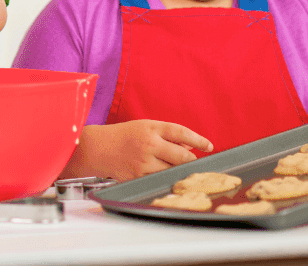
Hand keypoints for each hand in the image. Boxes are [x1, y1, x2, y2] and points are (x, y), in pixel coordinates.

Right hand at [71, 121, 212, 181]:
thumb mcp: (145, 127)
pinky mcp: (139, 176)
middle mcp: (149, 144)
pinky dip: (166, 177)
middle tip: (195, 162)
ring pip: (173, 170)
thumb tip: (191, 149)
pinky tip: (163, 174)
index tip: (209, 146)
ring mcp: (144, 162)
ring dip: (179, 170)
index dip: (198, 140)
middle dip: (191, 160)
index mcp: (151, 128)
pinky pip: (160, 179)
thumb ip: (168, 136)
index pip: (181, 132)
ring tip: (178, 168)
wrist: (98, 148)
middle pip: (182, 156)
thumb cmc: (124, 136)